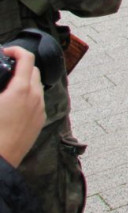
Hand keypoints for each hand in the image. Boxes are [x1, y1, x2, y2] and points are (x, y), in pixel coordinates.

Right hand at [0, 48, 44, 167]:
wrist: (0, 162)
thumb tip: (1, 82)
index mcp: (21, 90)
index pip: (27, 58)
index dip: (16, 50)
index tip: (6, 52)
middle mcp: (35, 98)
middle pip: (33, 71)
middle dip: (20, 66)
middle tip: (4, 68)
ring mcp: (39, 110)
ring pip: (36, 87)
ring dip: (25, 81)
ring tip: (7, 86)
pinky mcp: (39, 122)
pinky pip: (37, 101)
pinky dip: (28, 95)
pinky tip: (12, 103)